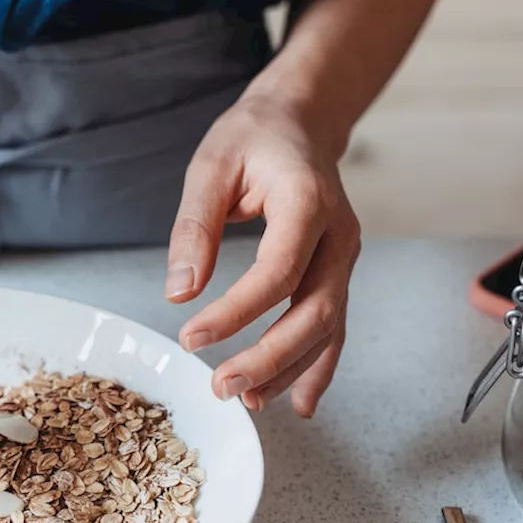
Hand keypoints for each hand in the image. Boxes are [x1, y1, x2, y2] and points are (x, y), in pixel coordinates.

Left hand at [165, 94, 360, 416]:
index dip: (237, 312)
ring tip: (248, 400)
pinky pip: (334, 326)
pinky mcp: (337, 271)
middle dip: (269, 356)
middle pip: (314, 310)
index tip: (191, 337)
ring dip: (290, 369)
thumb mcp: (210, 168)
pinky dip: (317, 366)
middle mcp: (339, 233)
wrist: (299, 120)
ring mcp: (344, 255)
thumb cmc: (252, 138)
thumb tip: (178, 292)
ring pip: (328, 326)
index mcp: (308, 201)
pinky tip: (297, 402)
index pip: (278, 271)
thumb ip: (194, 228)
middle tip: (221, 385)